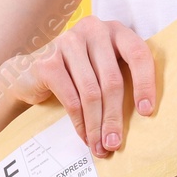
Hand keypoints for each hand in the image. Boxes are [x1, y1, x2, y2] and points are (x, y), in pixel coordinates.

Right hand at [7, 16, 155, 157]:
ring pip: (91, 93)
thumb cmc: (76, 72)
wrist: (29, 71)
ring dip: (97, 125)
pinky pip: (71, 99)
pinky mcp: (48, 62)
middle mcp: (93, 30)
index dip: (145, 84)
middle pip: (112, 80)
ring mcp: (68, 43)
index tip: (147, 112)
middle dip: (115, 117)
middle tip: (116, 143)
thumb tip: (144, 116)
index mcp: (115, 30)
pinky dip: (80, 122)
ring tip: (100, 146)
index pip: (138, 54)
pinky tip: (84, 136)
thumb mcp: (103, 67)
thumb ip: (122, 78)